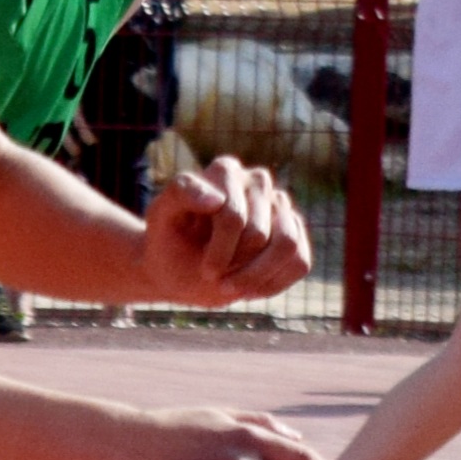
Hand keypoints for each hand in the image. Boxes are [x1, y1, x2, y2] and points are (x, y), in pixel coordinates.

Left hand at [134, 158, 315, 305]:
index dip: (220, 251)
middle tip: (214, 277)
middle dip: (234, 266)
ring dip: (257, 276)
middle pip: (259, 234)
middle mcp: (257, 181)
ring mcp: (279, 205)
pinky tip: (249, 288)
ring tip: (232, 287)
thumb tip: (219, 199)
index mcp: (225, 171)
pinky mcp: (294, 230)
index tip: (205, 270)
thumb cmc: (168, 239)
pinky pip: (300, 261)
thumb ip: (181, 194)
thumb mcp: (160, 216)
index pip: (233, 216)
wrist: (177, 266)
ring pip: (288, 245)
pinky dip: (274, 283)